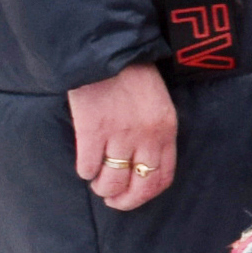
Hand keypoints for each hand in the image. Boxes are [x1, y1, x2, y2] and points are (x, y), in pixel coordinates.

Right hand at [71, 63, 178, 209]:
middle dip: (124, 201)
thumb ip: (155, 134)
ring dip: (102, 187)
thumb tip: (142, 166)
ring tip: (97, 181)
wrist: (106, 51)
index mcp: (166, 130)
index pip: (163, 177)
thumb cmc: (132, 77)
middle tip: (112, 200)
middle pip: (139, 187)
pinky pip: (87, 167)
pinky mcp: (92, 131)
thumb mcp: (158, 105)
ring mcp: (119, 135)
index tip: (134, 197)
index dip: (146, 194)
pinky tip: (84, 165)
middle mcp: (147, 137)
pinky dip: (85, 171)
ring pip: (111, 182)